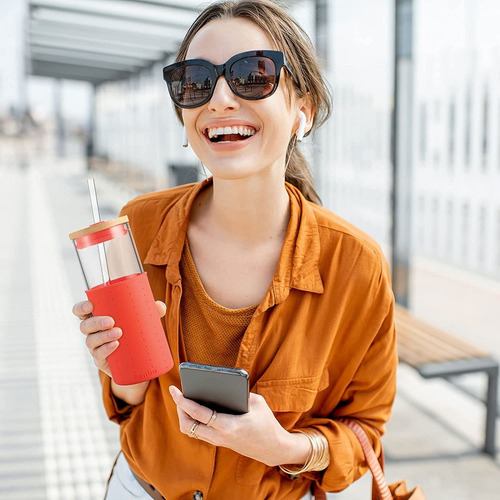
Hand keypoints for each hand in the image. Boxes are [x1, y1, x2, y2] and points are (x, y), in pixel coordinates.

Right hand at [72, 300, 166, 378]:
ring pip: (91, 341)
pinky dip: (106, 350)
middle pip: (85, 326)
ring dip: (102, 336)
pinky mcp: (102, 361)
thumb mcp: (143, 320)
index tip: (90, 305)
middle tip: (111, 321)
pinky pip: (99, 356)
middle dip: (96, 322)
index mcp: (98, 319)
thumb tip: (159, 306)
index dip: (81, 308)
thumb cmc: (135, 333)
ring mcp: (96, 348)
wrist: (137, 362)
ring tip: (118, 333)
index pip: (82, 312)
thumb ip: (152, 311)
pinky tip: (115, 346)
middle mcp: (93, 333)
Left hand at [169, 386, 309, 466]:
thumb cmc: (267, 423)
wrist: (273, 448)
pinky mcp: (219, 443)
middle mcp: (219, 436)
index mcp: (228, 426)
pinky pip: (198, 433)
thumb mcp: (257, 403)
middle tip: (178, 394)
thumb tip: (222, 384)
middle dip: (179, 408)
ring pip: (190, 431)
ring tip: (184, 401)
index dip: (183, 401)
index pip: (198, 413)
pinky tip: (193, 410)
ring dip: (183, 416)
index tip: (175, 390)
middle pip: (188, 425)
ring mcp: (218, 442)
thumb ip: (240, 393)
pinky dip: (191, 421)